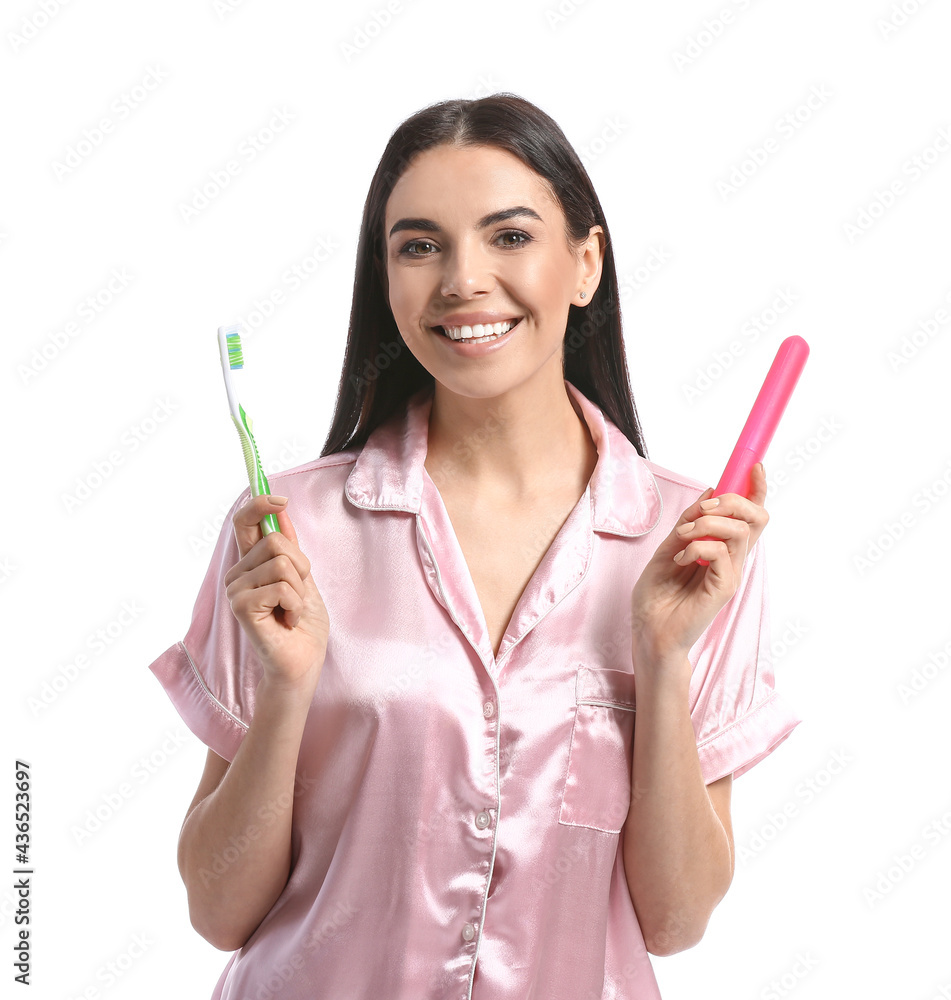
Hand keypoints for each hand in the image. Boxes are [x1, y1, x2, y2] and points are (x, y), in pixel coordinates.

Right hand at [223, 495, 329, 691]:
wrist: (302, 662)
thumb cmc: (302, 624)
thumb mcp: (302, 577)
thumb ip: (289, 546)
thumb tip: (281, 511)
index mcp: (250, 564)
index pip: (244, 523)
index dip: (259, 504)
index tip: (281, 500)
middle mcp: (237, 574)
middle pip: (275, 540)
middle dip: (301, 566)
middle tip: (297, 595)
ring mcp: (236, 590)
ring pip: (281, 562)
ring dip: (299, 589)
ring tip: (292, 611)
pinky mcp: (241, 606)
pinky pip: (282, 585)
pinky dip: (295, 604)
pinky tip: (288, 621)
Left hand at [629, 463, 768, 669]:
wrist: (648, 631)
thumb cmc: (657, 595)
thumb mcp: (668, 547)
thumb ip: (689, 523)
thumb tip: (709, 493)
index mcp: (721, 548)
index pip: (749, 516)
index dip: (756, 489)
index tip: (755, 466)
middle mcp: (732, 559)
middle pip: (756, 517)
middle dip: (733, 500)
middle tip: (705, 508)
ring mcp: (730, 574)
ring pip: (738, 530)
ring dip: (707, 524)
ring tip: (683, 537)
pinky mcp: (723, 588)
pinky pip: (721, 553)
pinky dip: (698, 546)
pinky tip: (682, 559)